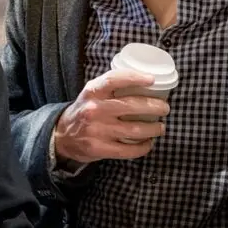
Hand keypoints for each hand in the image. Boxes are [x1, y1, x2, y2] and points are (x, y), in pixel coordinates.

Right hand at [53, 69, 169, 164]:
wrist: (62, 136)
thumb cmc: (84, 110)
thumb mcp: (91, 93)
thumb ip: (110, 86)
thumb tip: (145, 82)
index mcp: (93, 91)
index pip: (115, 79)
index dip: (135, 78)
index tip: (152, 80)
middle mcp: (94, 109)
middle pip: (132, 106)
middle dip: (155, 107)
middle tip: (165, 108)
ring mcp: (98, 130)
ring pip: (135, 129)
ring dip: (154, 129)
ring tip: (160, 127)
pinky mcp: (100, 149)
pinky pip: (129, 150)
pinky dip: (144, 147)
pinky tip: (148, 143)